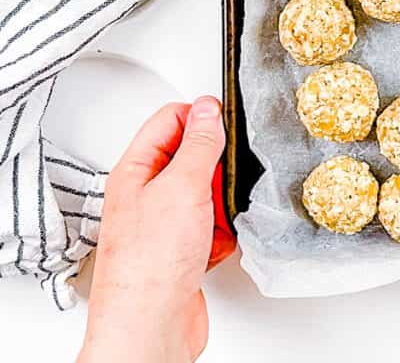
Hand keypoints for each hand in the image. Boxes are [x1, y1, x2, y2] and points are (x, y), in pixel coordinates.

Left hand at [78, 97, 235, 362]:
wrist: (150, 326)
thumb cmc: (150, 263)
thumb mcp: (182, 186)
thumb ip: (198, 145)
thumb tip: (208, 110)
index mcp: (135, 171)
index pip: (169, 121)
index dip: (200, 115)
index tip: (227, 119)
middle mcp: (146, 196)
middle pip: (189, 157)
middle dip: (216, 164)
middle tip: (227, 169)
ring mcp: (164, 225)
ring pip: (205, 194)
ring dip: (223, 201)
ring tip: (224, 210)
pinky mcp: (183, 252)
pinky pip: (213, 227)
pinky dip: (224, 231)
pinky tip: (221, 240)